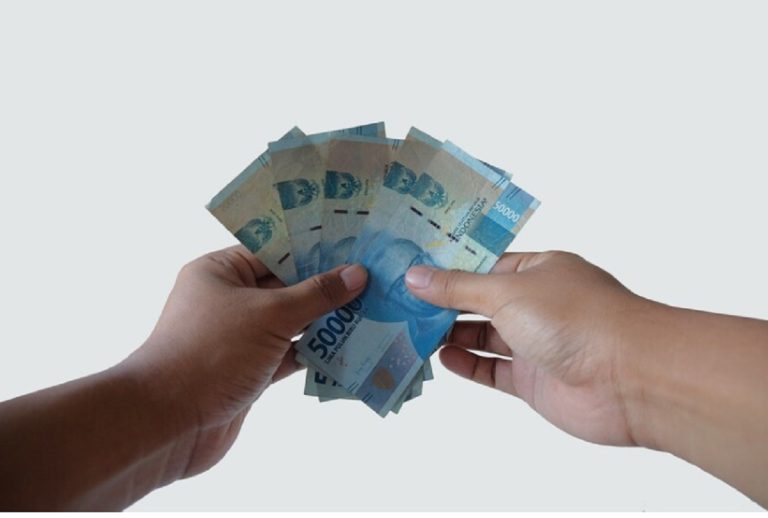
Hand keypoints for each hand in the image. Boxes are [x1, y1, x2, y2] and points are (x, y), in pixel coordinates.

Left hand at [122, 246, 367, 476]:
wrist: (169, 423)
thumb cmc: (213, 352)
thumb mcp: (269, 315)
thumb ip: (316, 295)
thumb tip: (357, 274)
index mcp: (220, 272)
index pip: (272, 250)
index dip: (312, 248)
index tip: (353, 245)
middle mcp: (228, 300)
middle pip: (285, 286)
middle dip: (326, 286)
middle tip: (372, 278)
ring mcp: (239, 338)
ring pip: (290, 323)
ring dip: (325, 322)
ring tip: (371, 310)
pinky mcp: (249, 371)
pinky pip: (288, 354)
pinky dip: (314, 353)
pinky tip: (350, 347)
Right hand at [405, 251, 647, 445]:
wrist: (630, 380)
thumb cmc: (576, 319)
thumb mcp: (507, 293)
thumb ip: (458, 288)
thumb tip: (415, 276)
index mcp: (539, 270)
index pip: (486, 265)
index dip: (450, 267)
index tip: (412, 267)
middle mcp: (538, 304)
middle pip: (482, 301)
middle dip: (445, 302)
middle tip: (401, 301)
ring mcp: (536, 343)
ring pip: (484, 336)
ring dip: (451, 333)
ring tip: (411, 328)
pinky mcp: (534, 380)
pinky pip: (493, 369)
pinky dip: (468, 363)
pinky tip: (442, 357)